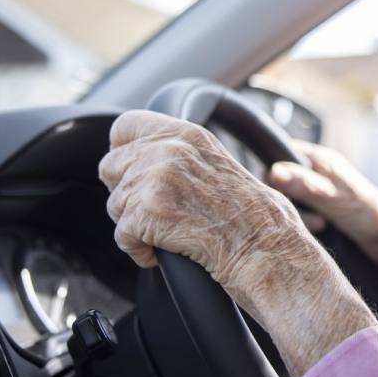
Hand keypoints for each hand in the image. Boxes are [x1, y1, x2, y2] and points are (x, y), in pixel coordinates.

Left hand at [98, 111, 377, 376]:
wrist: (267, 247)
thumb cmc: (255, 216)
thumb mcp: (219, 163)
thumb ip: (181, 154)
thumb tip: (145, 159)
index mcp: (187, 133)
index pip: (125, 125)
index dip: (124, 151)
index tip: (131, 170)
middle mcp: (168, 149)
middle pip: (111, 166)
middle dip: (127, 193)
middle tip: (156, 211)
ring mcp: (156, 179)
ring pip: (114, 204)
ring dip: (135, 225)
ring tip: (168, 232)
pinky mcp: (147, 213)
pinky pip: (121, 235)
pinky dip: (139, 250)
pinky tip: (163, 251)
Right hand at [266, 141, 377, 244]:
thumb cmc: (369, 213)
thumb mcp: (331, 197)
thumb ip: (302, 185)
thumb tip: (273, 172)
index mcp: (321, 160)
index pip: (281, 154)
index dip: (272, 173)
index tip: (275, 193)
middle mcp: (319, 172)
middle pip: (282, 181)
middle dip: (288, 200)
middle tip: (306, 215)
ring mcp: (321, 191)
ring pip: (292, 200)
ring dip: (299, 215)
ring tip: (319, 225)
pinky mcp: (323, 210)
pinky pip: (302, 214)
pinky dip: (305, 223)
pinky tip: (319, 231)